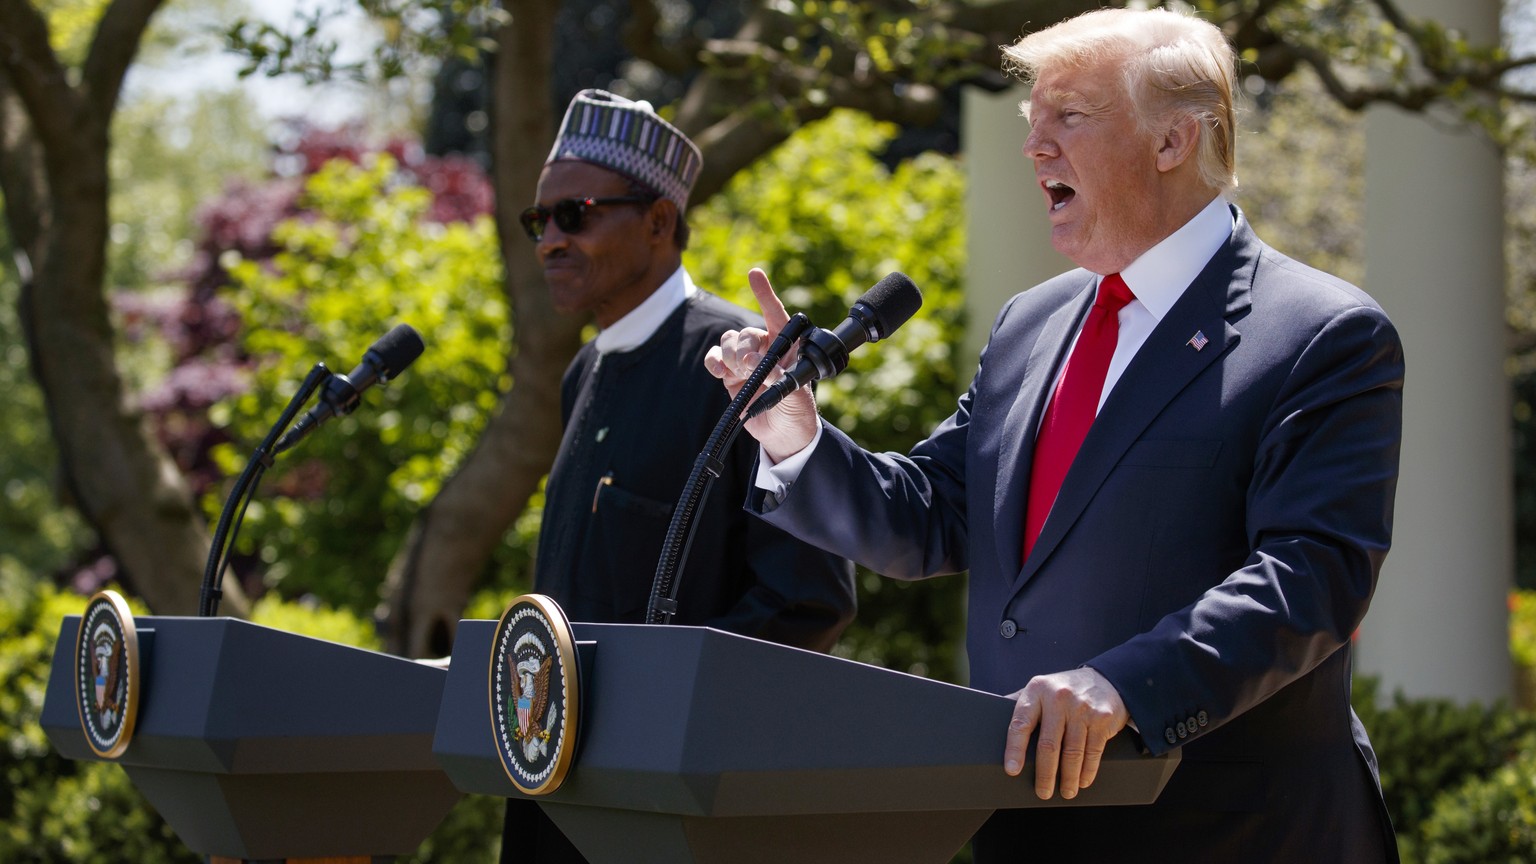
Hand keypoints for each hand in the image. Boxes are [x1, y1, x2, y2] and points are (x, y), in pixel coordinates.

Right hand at [704, 268, 819, 461]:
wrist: (783, 434)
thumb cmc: (798, 410)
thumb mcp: (797, 394)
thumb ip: (780, 377)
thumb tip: (758, 363)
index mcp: (786, 345)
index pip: (775, 313)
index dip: (764, 293)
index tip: (754, 274)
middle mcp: (764, 348)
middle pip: (745, 333)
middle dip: (745, 348)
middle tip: (751, 368)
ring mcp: (745, 361)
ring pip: (728, 341)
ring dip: (731, 355)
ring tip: (740, 374)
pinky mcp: (730, 374)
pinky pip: (715, 358)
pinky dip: (714, 362)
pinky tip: (721, 372)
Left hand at [1003, 667, 1128, 799]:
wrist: (1105, 679)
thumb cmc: (1063, 690)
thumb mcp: (1040, 689)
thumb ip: (1021, 705)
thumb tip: (990, 721)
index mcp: (1037, 691)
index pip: (1021, 723)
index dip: (1014, 749)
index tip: (1012, 770)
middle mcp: (1058, 697)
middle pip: (1048, 744)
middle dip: (1045, 774)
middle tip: (1042, 792)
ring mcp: (1082, 707)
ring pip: (1072, 752)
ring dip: (1068, 778)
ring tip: (1066, 792)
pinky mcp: (1102, 718)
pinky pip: (1093, 752)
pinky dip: (1087, 771)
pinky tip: (1082, 781)